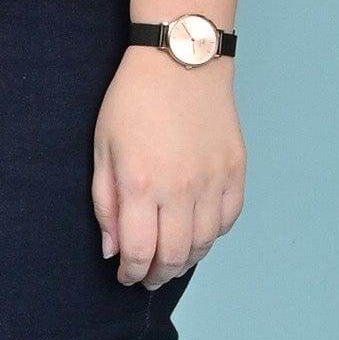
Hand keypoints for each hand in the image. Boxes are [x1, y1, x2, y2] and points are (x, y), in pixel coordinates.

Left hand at [92, 46, 241, 289]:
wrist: (181, 62)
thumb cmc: (133, 101)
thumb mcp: (103, 148)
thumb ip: (106, 202)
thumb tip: (112, 249)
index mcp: (141, 184)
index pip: (139, 251)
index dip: (131, 273)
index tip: (125, 276)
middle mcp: (181, 189)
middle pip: (175, 256)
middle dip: (158, 275)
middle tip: (148, 277)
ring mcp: (213, 181)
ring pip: (205, 243)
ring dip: (186, 261)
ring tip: (171, 261)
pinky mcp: (235, 171)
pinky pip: (228, 219)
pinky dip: (212, 235)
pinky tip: (197, 234)